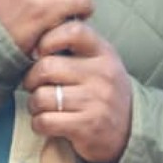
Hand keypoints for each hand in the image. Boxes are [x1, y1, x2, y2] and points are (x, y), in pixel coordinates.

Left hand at [23, 22, 132, 162]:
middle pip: (47, 67)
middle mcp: (102, 75)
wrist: (131, 130)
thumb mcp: (100, 62)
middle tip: (33, 86)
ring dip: (34, 104)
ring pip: (42, 97)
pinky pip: (46, 121)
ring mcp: (96, 102)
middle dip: (31, 79)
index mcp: (104, 53)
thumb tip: (34, 42)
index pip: (73, 31)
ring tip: (41, 106)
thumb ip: (75, 47)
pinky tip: (47, 123)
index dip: (48, 39)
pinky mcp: (87, 127)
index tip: (40, 53)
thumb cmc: (103, 91)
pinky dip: (39, 124)